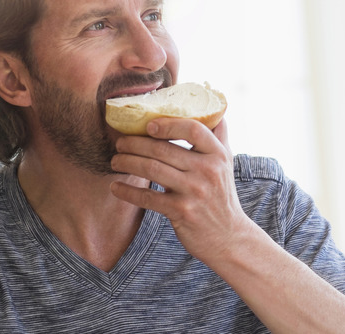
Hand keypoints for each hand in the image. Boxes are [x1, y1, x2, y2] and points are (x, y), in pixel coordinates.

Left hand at [110, 118, 250, 262]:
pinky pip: (148, 197)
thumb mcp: (227, 164)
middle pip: (163, 149)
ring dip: (127, 163)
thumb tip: (216, 106)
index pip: (193, 129)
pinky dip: (128, 191)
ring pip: (152, 169)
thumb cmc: (221, 196)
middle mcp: (208, 171)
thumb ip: (219, 136)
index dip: (168, 124)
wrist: (229, 237)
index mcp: (218, 155)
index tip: (148, 125)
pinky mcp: (182, 211)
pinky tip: (116, 188)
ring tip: (115, 161)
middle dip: (135, 143)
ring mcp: (194, 191)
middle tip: (119, 143)